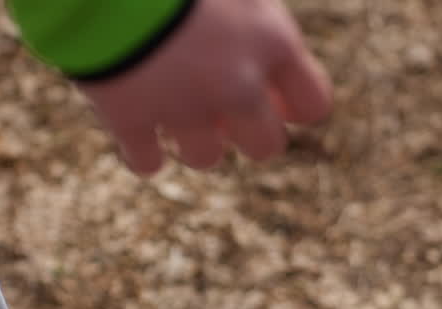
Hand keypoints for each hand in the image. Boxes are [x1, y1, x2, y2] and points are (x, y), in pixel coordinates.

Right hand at [77, 0, 332, 174]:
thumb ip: (253, 12)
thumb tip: (257, 30)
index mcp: (271, 41)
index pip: (312, 104)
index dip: (291, 106)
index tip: (273, 98)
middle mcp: (237, 85)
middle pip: (265, 146)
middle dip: (247, 133)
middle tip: (222, 112)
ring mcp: (182, 108)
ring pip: (205, 158)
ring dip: (194, 141)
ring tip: (174, 110)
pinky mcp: (129, 120)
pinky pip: (145, 162)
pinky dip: (142, 152)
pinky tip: (137, 133)